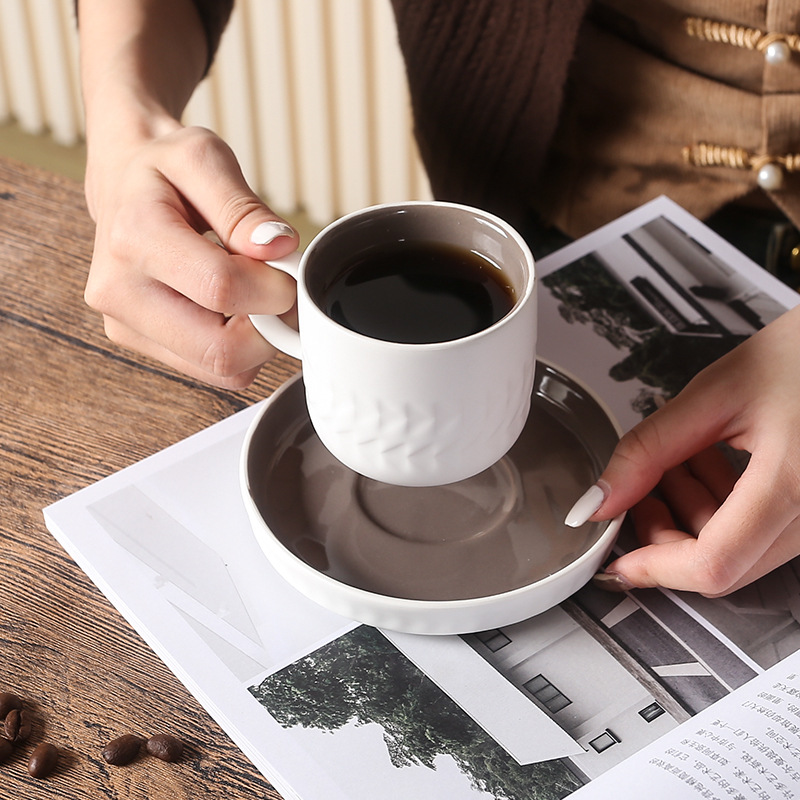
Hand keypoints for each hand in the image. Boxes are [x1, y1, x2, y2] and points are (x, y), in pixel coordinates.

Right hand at [84, 124, 298, 387]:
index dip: (274, 286)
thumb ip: (244, 207)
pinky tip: (233, 311)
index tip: (287, 268)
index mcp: (134, 236)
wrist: (121, 186)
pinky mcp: (140, 345)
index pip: (221, 288)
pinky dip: (239, 348)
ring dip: (257, 341)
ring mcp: (124, 325)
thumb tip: (278, 249)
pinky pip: (213, 371)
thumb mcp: (205, 158)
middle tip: (278, 290)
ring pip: (221, 370)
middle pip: (221, 350)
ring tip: (252, 295)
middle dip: (270, 326)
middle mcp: (119, 292)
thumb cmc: (164, 171)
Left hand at [566, 303, 799, 595]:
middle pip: (723, 564)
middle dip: (666, 533)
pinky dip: (722, 506)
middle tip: (639, 491)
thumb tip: (602, 499)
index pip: (713, 563)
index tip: (615, 559)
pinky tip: (708, 460)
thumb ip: (649, 450)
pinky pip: (762, 531)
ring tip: (679, 457)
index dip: (654, 567)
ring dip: (692, 513)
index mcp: (793, 486)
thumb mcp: (713, 395)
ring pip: (740, 550)